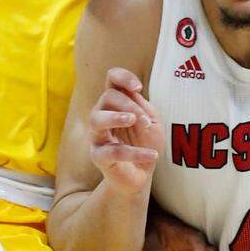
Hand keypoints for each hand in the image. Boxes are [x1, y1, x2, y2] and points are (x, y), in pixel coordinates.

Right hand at [89, 68, 163, 194]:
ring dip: (116, 117)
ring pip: (96, 119)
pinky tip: (152, 155)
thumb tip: (134, 98)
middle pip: (107, 96)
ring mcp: (97, 136)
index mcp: (115, 103)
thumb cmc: (145, 142)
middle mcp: (102, 115)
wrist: (142, 173)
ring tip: (133, 121)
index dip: (122, 77)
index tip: (138, 87)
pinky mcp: (99, 157)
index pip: (111, 79)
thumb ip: (143, 108)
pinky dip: (134, 153)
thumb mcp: (151, 122)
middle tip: (145, 120)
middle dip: (129, 105)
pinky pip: (112, 152)